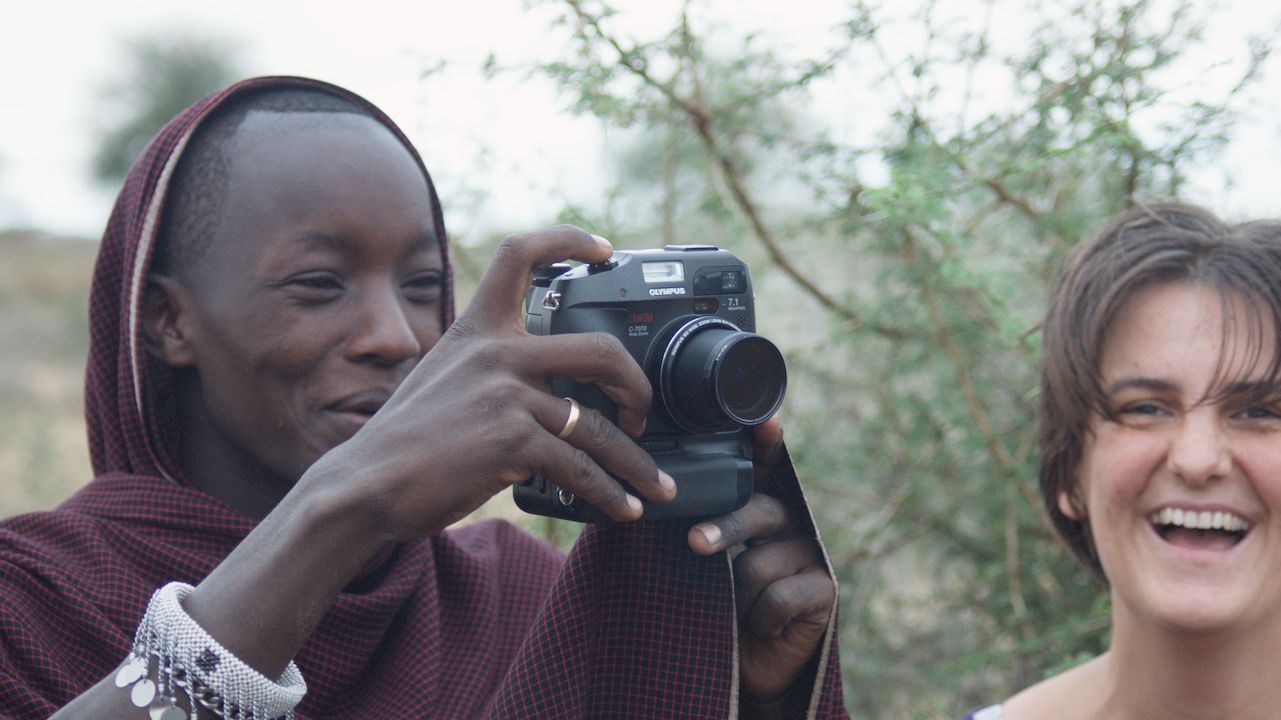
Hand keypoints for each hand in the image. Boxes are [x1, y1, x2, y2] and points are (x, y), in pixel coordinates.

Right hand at [303, 225, 675, 539]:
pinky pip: (580, 468)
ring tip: (656, 486)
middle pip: (600, 349)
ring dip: (634, 463)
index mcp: (479, 329)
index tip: (604, 250)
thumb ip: (492, 369)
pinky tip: (623, 507)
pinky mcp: (512, 441)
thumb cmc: (406, 441)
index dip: (569, 240)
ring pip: (598, 426)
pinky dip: (609, 493)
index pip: (520, 256)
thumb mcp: (444, 378)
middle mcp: (497, 352)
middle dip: (637, 386)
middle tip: (642, 414)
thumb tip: (551, 393)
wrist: (365, 484)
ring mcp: (507, 395)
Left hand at [687, 417, 834, 714]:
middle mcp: (790, 522)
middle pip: (759, 510)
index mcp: (761, 507)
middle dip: (725, 529)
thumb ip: (700, 526)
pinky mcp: (826, 589)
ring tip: (736, 608)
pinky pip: (780, 595)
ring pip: (760, 561)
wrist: (746, 666)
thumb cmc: (719, 605)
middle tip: (696, 543)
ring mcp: (811, 554)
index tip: (764, 421)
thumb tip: (668, 502)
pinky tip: (762, 624)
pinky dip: (760, 615)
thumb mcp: (705, 563)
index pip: (764, 468)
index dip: (766, 443)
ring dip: (737, 594)